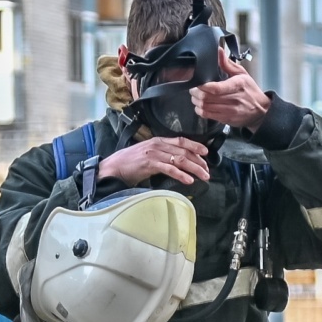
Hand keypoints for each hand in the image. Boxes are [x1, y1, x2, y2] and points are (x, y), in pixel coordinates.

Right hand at [98, 135, 212, 185]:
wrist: (114, 167)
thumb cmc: (130, 163)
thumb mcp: (149, 155)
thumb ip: (162, 155)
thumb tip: (176, 162)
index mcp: (158, 141)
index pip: (181, 140)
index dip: (195, 146)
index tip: (206, 153)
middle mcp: (158, 145)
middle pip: (184, 151)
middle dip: (199, 161)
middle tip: (208, 170)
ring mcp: (154, 154)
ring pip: (180, 159)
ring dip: (194, 168)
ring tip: (204, 176)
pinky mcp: (150, 164)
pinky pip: (170, 169)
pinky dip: (181, 175)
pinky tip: (189, 180)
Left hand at [191, 46, 270, 130]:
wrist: (261, 110)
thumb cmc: (250, 90)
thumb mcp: (242, 74)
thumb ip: (227, 64)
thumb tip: (218, 51)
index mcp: (237, 85)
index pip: (216, 88)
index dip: (203, 86)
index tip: (197, 82)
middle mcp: (234, 99)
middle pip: (207, 98)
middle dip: (196, 93)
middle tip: (193, 88)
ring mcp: (230, 111)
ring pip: (205, 107)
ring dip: (196, 101)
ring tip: (196, 96)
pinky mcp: (226, 119)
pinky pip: (208, 115)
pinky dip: (200, 110)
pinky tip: (201, 105)